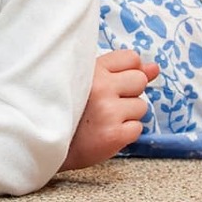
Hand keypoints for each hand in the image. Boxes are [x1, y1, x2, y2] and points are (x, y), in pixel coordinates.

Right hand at [60, 49, 156, 171]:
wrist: (46, 142)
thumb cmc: (67, 110)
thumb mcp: (87, 81)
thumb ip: (121, 71)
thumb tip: (154, 68)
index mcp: (92, 70)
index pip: (131, 59)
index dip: (125, 72)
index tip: (111, 83)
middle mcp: (101, 87)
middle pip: (140, 81)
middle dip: (128, 93)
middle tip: (105, 104)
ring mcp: (109, 111)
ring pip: (141, 107)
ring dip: (127, 115)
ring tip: (102, 119)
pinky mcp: (114, 135)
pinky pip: (137, 129)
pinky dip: (124, 133)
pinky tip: (104, 132)